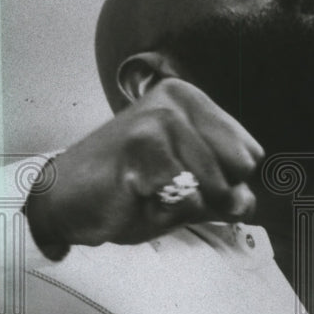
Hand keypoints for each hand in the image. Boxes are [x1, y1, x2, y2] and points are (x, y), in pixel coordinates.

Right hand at [25, 78, 263, 255]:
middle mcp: (177, 100)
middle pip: (238, 170)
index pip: (250, 155)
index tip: (184, 178)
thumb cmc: (125, 189)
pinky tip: (133, 196)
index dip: (226, 183)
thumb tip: (248, 201)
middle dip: (208, 195)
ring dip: (182, 205)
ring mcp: (159, 120)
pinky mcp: (142, 148)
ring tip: (147, 191)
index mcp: (191, 100)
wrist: (63, 201)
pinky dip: (164, 213)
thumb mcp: (186, 190)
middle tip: (162, 187)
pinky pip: (186, 200)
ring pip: (214, 186)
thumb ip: (224, 193)